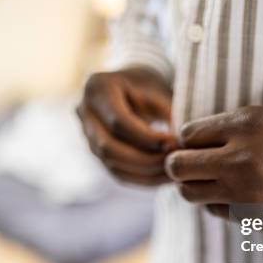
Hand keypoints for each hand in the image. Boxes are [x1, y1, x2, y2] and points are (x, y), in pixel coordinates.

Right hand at [77, 67, 177, 185]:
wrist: (132, 86)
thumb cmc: (150, 85)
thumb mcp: (159, 89)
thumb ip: (168, 113)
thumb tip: (178, 146)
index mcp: (97, 88)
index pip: (118, 122)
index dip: (147, 138)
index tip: (175, 144)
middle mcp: (84, 113)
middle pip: (109, 148)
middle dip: (146, 160)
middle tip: (175, 162)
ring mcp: (87, 135)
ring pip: (113, 164)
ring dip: (146, 173)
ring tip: (175, 172)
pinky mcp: (97, 153)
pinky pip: (118, 172)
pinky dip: (143, 178)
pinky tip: (165, 177)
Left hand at [165, 106, 262, 217]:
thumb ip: (225, 129)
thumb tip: (181, 143)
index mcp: (246, 124)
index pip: (187, 133)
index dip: (188, 140)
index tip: (197, 145)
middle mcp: (241, 157)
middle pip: (177, 166)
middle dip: (177, 165)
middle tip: (188, 165)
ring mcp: (245, 191)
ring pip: (188, 193)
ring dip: (193, 186)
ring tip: (209, 181)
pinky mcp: (252, 216)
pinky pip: (214, 210)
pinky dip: (217, 203)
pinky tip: (236, 195)